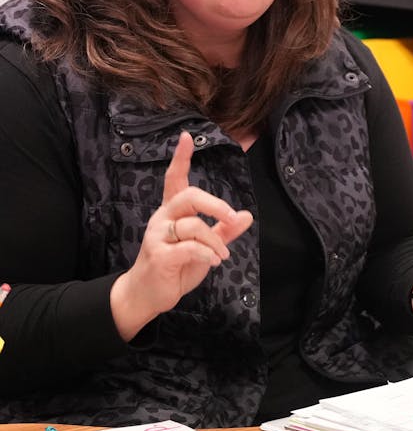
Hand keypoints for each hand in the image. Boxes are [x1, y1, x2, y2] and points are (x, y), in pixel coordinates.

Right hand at [110, 132, 253, 340]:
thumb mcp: (205, 247)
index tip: (186, 137)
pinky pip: (190, 247)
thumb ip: (224, 231)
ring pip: (194, 225)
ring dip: (216, 241)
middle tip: (231, 218)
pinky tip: (213, 262)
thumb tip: (247, 215)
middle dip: (216, 204)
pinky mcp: (160, 255)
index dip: (181, 158)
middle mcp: (163, 218)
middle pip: (189, 195)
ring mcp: (158, 236)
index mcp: (172, 212)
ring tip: (222, 255)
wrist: (147, 294)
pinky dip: (208, 254)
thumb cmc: (176, 267)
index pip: (175, 179)